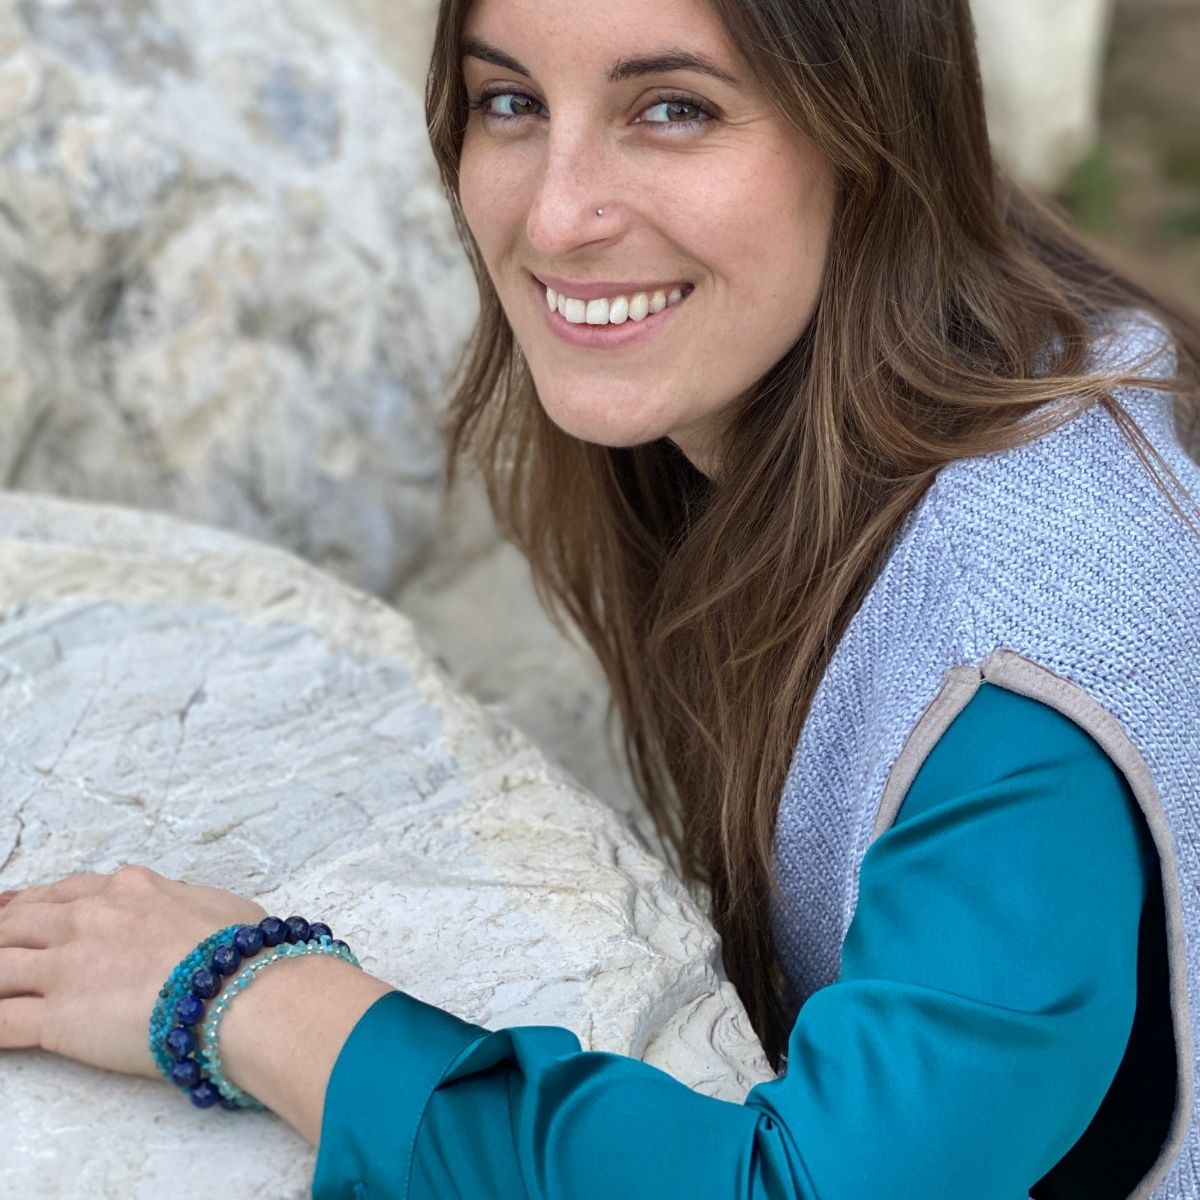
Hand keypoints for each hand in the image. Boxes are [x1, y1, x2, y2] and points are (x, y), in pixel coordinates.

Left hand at [0, 865, 266, 1080]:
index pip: (65, 891)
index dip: (34, 902)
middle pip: (19, 922)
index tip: (17, 909)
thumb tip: (187, 911)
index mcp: (129, 889)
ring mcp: (69, 967)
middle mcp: (90, 919)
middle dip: (1, 933)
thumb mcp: (217, 905)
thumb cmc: (244, 951)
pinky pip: (0, 1022)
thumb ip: (185, 901)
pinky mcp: (57, 1018)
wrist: (241, 990)